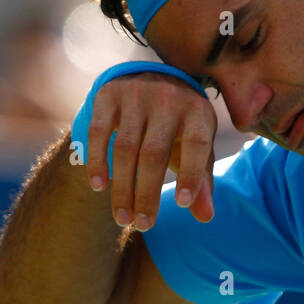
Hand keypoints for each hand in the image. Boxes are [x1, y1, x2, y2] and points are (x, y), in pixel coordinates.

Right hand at [84, 72, 216, 226]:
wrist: (151, 78)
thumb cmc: (180, 125)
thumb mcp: (197, 146)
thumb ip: (201, 180)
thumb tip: (205, 217)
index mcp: (197, 111)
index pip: (197, 144)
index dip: (191, 174)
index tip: (182, 204)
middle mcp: (168, 99)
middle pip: (154, 153)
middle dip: (147, 193)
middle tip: (143, 225)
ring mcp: (136, 94)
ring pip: (125, 147)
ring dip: (122, 187)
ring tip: (123, 217)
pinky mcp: (108, 95)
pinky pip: (98, 132)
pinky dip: (97, 161)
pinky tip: (99, 186)